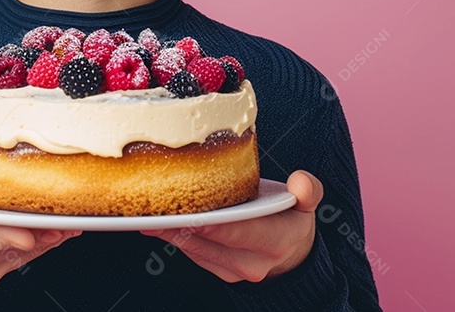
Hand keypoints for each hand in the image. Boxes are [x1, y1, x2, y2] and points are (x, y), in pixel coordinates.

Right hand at [0, 170, 79, 310]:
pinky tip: (67, 225)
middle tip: (64, 216)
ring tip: (73, 216)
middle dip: (39, 231)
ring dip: (50, 236)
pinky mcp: (3, 267)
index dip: (4, 233)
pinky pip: (30, 255)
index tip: (27, 229)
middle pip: (9, 244)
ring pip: (25, 253)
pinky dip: (49, 240)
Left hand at [140, 170, 322, 282]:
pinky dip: (174, 238)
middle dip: (179, 227)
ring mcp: (234, 270)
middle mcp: (252, 262)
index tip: (185, 211)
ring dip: (170, 233)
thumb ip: (308, 191)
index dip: (209, 222)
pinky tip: (157, 223)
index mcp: (275, 241)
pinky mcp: (219, 271)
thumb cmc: (291, 220)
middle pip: (208, 243)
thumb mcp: (306, 204)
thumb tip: (300, 183)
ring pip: (195, 250)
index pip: (236, 231)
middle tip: (153, 210)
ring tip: (147, 215)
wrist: (292, 255)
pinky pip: (193, 255)